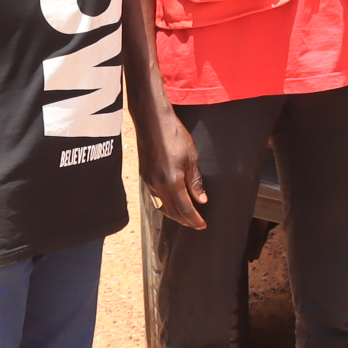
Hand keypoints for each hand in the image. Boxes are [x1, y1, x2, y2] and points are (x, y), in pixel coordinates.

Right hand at [137, 112, 207, 229]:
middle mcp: (157, 185)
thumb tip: (201, 200)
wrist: (152, 122)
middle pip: (172, 211)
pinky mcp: (144, 176)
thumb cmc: (174, 136)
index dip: (194, 219)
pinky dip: (165, 204)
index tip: (203, 225)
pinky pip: (155, 197)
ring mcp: (149, 181)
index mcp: (171, 182)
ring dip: (175, 214)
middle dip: (185, 220)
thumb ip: (195, 181)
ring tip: (186, 217)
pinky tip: (172, 203)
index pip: (185, 208)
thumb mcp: (191, 158)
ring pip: (162, 206)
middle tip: (196, 225)